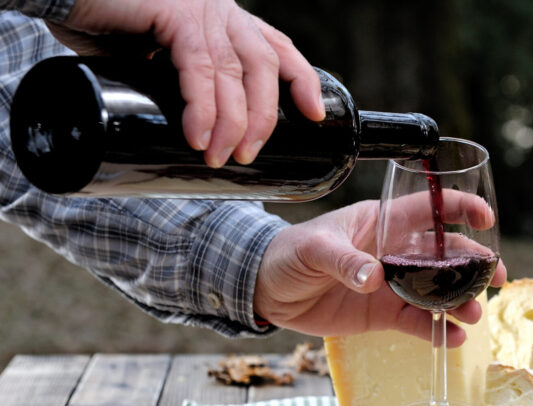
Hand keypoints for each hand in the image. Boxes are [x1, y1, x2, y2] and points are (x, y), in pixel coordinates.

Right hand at [47, 0, 325, 166]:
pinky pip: (199, 69)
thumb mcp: (159, 59)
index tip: (314, 115)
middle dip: (263, 118)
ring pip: (234, 74)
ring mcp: (201, 12)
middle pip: (262, 69)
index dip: (301, 80)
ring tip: (221, 156)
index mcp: (226, 23)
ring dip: (231, 122)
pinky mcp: (175, 15)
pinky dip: (201, 106)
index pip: (277, 49)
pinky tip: (199, 134)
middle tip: (248, 156)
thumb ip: (184, 83)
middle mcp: (221, 13)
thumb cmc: (112, 27)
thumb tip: (195, 133)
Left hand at [254, 200, 506, 345]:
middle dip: (475, 263)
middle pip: (445, 252)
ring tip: (473, 314)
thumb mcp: (314, 248)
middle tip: (497, 278)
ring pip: (437, 290)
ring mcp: (392, 283)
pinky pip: (417, 321)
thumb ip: (343, 261)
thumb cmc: (290, 253)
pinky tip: (452, 339)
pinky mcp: (383, 313)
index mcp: (382, 221)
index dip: (459, 207)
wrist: (269, 290)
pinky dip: (437, 330)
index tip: (486, 218)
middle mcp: (395, 250)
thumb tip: (374, 278)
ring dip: (460, 300)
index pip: (428, 208)